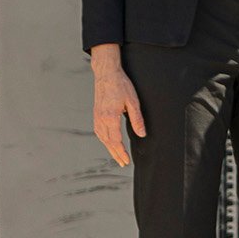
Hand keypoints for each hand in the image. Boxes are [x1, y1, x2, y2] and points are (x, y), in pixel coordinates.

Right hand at [89, 48, 145, 167]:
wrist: (106, 74)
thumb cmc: (121, 85)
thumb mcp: (133, 101)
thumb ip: (137, 119)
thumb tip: (142, 134)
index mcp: (110, 117)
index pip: (115, 140)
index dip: (121, 152)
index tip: (126, 160)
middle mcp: (101, 119)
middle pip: (108, 142)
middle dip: (116, 154)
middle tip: (123, 163)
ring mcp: (97, 117)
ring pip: (102, 138)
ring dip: (109, 148)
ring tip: (117, 156)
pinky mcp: (96, 114)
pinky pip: (99, 131)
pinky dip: (104, 139)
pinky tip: (108, 142)